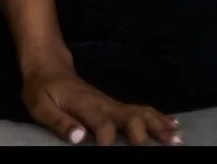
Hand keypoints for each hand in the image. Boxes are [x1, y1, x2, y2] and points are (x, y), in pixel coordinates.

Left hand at [21, 66, 182, 145]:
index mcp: (84, 105)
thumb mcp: (40, 106)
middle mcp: (103, 104)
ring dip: (158, 126)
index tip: (108, 150)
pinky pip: (140, 110)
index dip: (107, 138)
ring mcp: (112, 104)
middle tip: (161, 146)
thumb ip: (59, 122)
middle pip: (128, 117)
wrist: (48, 67)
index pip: (101, 123)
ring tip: (176, 139)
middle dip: (142, 133)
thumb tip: (79, 137)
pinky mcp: (115, 106)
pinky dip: (158, 118)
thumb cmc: (42, 89)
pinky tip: (174, 125)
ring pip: (139, 113)